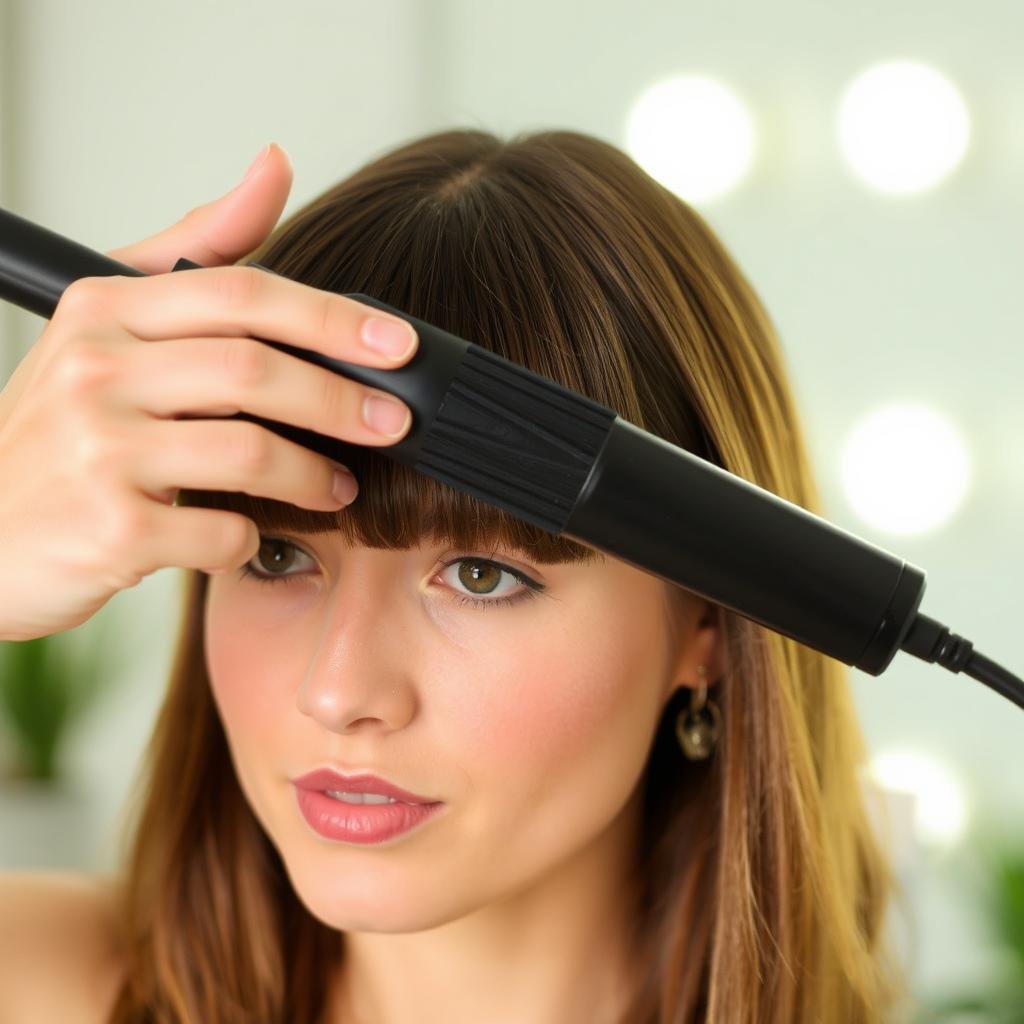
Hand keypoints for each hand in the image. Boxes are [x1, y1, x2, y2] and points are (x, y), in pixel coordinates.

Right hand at [0, 143, 416, 641]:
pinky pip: (220, 530)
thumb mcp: (111, 324)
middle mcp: (93, 369)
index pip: (241, 293)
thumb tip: (274, 167)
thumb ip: (196, 250)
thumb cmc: (61, 428)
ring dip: (312, 475)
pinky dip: (251, 536)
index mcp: (103, 308)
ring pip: (249, 451)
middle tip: (392, 422)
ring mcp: (97, 450)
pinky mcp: (109, 528)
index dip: (333, 318)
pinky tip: (253, 532)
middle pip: (255, 370)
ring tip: (337, 486)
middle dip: (343, 399)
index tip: (398, 343)